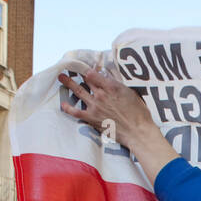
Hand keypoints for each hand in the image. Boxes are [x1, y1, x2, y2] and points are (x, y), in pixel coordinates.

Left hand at [59, 67, 177, 184]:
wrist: (137, 132)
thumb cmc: (139, 113)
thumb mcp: (130, 93)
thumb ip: (118, 85)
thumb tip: (108, 79)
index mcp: (112, 86)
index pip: (94, 73)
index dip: (89, 70)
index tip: (87, 68)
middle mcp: (101, 94)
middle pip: (85, 80)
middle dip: (78, 73)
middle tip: (71, 69)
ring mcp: (95, 106)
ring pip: (78, 91)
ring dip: (68, 83)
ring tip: (61, 77)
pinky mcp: (92, 118)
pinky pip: (76, 112)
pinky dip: (68, 108)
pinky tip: (63, 104)